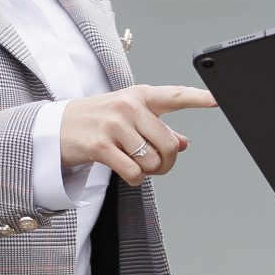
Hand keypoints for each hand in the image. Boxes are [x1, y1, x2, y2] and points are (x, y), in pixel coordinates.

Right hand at [62, 86, 218, 184]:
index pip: (175, 95)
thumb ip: (158, 128)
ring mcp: (114, 125)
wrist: (57, 126)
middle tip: (156, 164)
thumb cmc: (98, 120)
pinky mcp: (101, 145)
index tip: (217, 99)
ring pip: (152, 161)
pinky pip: (134, 172)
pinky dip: (135, 179)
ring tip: (135, 164)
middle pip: (169, 143)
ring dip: (149, 172)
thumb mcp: (129, 116)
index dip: (198, 98)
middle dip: (167, 162)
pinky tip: (126, 171)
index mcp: (140, 95)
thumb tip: (185, 143)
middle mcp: (129, 106)